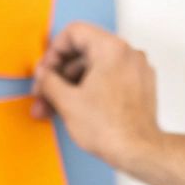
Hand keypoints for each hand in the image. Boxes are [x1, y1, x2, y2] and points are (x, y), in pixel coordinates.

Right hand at [31, 22, 161, 170]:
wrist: (138, 151)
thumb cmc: (110, 128)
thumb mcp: (67, 101)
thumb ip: (48, 80)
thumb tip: (43, 75)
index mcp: (111, 48)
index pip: (74, 33)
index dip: (53, 52)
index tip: (45, 71)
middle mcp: (128, 54)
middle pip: (84, 53)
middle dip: (59, 76)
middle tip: (44, 93)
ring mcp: (137, 70)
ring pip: (95, 69)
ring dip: (72, 86)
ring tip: (54, 108)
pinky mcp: (141, 87)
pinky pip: (110, 79)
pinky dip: (91, 90)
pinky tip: (75, 108)